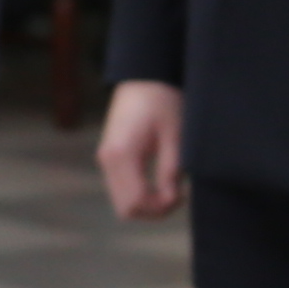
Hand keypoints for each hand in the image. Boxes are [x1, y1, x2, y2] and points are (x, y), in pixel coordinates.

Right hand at [96, 78, 187, 221]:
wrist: (144, 76)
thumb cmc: (162, 101)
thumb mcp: (174, 135)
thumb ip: (171, 170)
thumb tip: (171, 199)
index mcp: (122, 154)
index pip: (136, 202)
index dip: (161, 207)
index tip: (182, 194)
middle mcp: (107, 160)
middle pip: (126, 208)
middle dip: (154, 210)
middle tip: (178, 195)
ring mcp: (106, 159)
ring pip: (123, 202)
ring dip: (147, 203)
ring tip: (171, 188)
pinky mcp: (110, 157)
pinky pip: (122, 189)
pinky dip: (140, 194)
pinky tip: (159, 181)